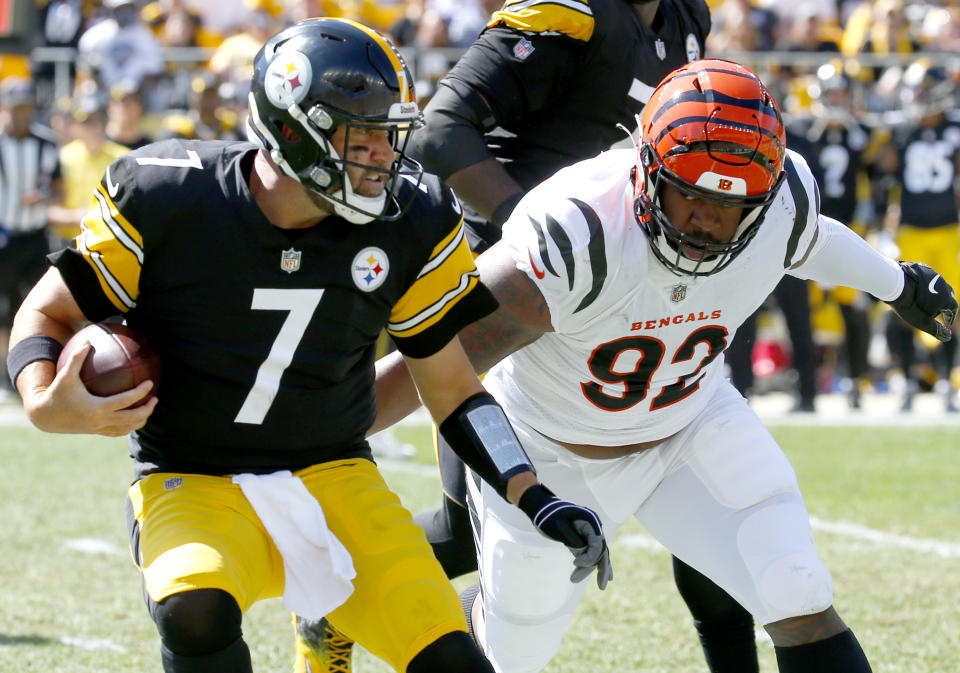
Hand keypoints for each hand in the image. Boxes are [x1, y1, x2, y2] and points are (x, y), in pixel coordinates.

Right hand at [23, 342, 156, 435]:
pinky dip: (129, 426)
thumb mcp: (65, 375)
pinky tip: (134, 416)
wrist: (44, 416)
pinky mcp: (96, 432)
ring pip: (127, 428)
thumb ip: (77, 358)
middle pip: (132, 418)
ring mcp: (99, 429)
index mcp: (97, 408)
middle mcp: (100, 421)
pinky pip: (118, 432)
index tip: (150, 383)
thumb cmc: (56, 393)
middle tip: (156, 398)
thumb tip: (89, 341)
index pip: (126, 400)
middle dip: (147, 409)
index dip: (140, 392)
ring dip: (141, 420)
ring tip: (149, 408)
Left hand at [517, 484, 612, 588]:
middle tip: (601, 587)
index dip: (589, 557)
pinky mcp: (582, 539)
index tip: (575, 565)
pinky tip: (600, 576)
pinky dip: (593, 564)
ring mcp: (589, 533)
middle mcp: (593, 526)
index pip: (597, 544)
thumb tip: (587, 561)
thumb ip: (576, 543)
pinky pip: (591, 553)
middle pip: (602, 550)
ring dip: (591, 569)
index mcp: (590, 521)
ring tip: (589, 584)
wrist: (539, 508)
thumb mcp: (561, 529)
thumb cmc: (548, 517)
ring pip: (597, 554)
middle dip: (602, 569)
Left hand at [887, 262, 957, 341]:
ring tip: (928, 300)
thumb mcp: (922, 322)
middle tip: (940, 310)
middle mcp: (943, 284)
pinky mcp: (923, 268)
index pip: (953, 308)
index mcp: (947, 297)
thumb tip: (948, 337)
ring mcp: (933, 274)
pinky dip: (926, 285)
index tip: (947, 321)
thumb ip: (936, 330)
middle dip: (946, 304)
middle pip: (949, 295)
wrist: (894, 283)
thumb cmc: (908, 305)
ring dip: (935, 293)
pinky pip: (928, 278)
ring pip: (938, 285)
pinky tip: (918, 289)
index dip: (950, 316)